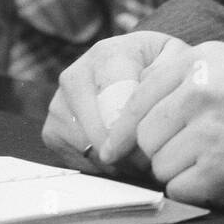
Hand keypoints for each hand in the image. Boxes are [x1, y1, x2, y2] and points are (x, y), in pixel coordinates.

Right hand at [42, 31, 189, 181]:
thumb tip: (145, 94)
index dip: (137, 133)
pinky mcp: (51, 131)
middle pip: (99, 134)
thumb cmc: (155, 63)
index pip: (116, 106)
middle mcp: (74, 77)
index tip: (154, 148)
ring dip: (118, 163)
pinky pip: (76, 162)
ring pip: (88, 151)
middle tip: (153, 160)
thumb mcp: (172, 56)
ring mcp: (59, 105)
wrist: (129, 63)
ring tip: (140, 157)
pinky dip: (101, 167)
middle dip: (130, 153)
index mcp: (106, 56)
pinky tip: (120, 155)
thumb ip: (167, 70)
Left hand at [103, 40, 223, 210]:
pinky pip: (180, 191)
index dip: (123, 129)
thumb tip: (140, 112)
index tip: (112, 148)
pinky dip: (200, 192)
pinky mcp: (218, 171)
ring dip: (183, 173)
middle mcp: (199, 89)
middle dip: (163, 152)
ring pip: (161, 166)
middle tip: (197, 155)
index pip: (137, 97)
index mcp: (201, 59)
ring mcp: (208, 131)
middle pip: (145, 137)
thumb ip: (190, 79)